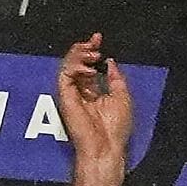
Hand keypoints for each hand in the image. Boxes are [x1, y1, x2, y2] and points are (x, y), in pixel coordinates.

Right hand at [58, 34, 134, 173]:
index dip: (92, 51)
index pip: (88, 65)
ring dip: (79, 54)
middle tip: (94, 43)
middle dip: (84, 48)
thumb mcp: (122, 96)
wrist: (107, 146)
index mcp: (93, 91)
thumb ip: (114, 78)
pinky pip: (64, 75)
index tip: (98, 39)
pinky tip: (88, 70)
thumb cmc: (115, 128)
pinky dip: (75, 67)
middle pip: (76, 62)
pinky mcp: (64, 97)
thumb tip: (109, 61)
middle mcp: (81, 90)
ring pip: (67, 65)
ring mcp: (71, 93)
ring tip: (93, 54)